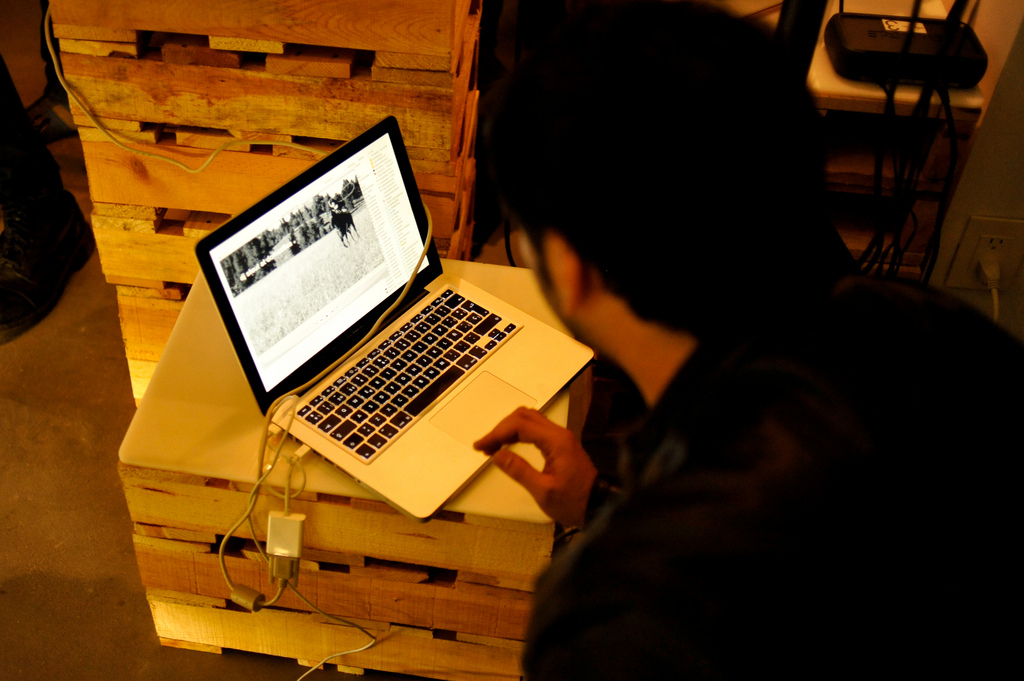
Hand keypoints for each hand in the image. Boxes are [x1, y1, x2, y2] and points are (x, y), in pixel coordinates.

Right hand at [474, 407, 597, 526]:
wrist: (599, 506)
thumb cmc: (573, 502)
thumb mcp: (543, 491)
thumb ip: (519, 471)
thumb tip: (497, 455)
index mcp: (555, 441)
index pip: (520, 425)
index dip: (496, 433)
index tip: (480, 447)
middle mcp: (559, 433)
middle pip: (524, 416)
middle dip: (501, 428)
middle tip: (485, 447)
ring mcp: (561, 437)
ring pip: (530, 419)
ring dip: (509, 428)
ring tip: (493, 446)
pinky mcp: (561, 444)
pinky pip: (536, 429)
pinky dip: (519, 433)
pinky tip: (508, 445)